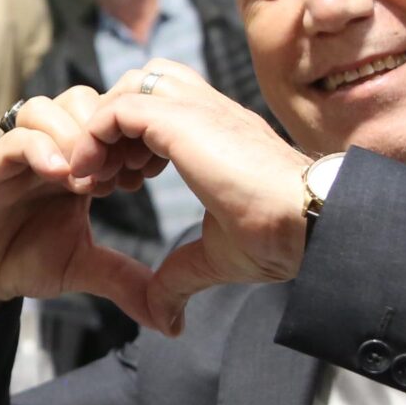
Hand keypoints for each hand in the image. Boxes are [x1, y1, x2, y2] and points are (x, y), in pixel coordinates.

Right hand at [0, 89, 167, 332]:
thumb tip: (171, 318)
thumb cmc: (24, 260)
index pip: (107, 118)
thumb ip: (125, 279)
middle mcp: (47, 149)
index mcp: (76, 162)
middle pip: (82, 99)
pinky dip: (42, 150)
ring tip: (89, 182)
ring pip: (47, 108)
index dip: (130, 136)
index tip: (146, 174)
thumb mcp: (85, 267)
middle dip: (105, 131)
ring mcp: (15, 155)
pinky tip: (61, 178)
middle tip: (119, 174)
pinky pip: (15, 139)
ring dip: (74, 137)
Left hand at [75, 62, 311, 334]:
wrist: (309, 223)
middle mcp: (208, 111)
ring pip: (130, 86)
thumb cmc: (280, 239)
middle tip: (108, 179)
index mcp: (220, 133)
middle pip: (144, 83)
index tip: (122, 186)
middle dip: (114, 127)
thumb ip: (181, 278)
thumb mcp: (217, 258)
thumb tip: (166, 321)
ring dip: (103, 129)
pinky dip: (96, 137)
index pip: (164, 106)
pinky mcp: (182, 119)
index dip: (131, 141)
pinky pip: (119, 109)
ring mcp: (197, 109)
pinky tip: (97, 179)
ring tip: (102, 179)